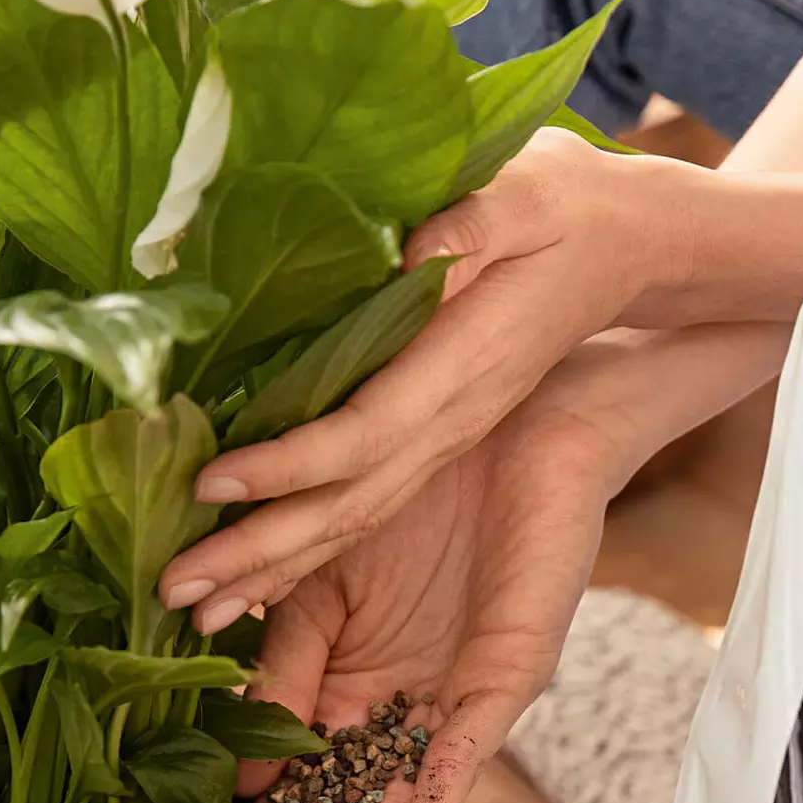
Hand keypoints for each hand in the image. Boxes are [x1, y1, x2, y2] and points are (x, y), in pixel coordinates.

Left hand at [161, 131, 698, 630]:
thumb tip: (416, 250)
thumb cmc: (570, 208)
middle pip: (346, 508)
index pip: (365, 432)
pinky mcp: (431, 440)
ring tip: (193, 609)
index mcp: (460, 372)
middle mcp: (447, 424)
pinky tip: (252, 581)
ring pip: (350, 523)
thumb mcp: (533, 192)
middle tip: (172, 591)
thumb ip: (477, 221)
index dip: (290, 463)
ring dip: (271, 570)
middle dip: (259, 554)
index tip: (214, 481)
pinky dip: (303, 550)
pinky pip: (360, 508)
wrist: (630, 251)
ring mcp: (440, 441)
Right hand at [217, 382, 623, 802]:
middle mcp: (399, 708)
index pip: (294, 786)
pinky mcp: (498, 684)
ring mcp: (449, 703)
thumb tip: (244, 770)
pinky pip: (456, 769)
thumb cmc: (412, 487)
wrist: (510, 421)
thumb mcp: (319, 581)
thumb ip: (281, 664)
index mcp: (349, 682)